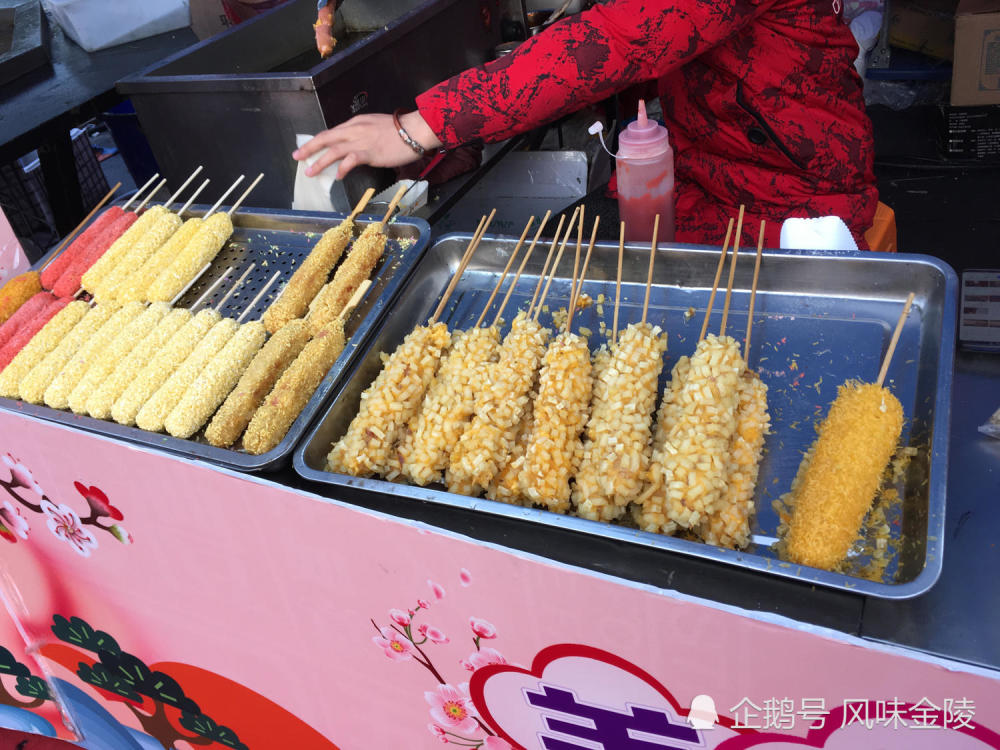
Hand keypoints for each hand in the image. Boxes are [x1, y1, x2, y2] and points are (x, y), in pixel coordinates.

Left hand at [292, 112, 442, 178]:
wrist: (415, 130)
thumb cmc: (400, 131)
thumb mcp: (376, 127)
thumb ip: (363, 135)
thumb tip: (356, 147)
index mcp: (356, 124)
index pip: (332, 132)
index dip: (318, 141)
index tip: (308, 148)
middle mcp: (355, 130)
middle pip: (326, 138)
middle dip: (309, 148)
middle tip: (297, 157)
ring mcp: (361, 141)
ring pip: (334, 150)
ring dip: (320, 161)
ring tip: (310, 171)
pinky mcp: (370, 152)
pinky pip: (351, 160)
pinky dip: (342, 167)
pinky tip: (337, 176)